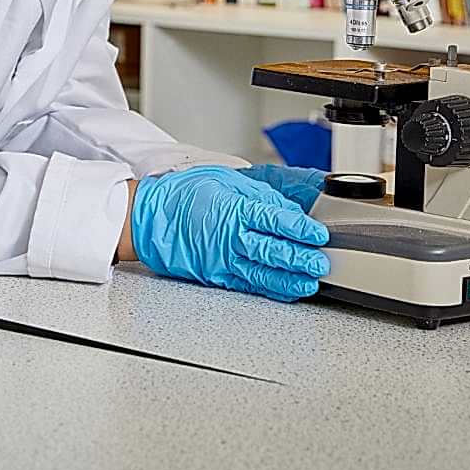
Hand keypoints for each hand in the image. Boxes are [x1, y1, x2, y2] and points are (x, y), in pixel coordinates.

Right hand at [130, 165, 329, 301]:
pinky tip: (288, 290)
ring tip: (311, 281)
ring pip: (263, 272)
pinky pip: (248, 284)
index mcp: (233, 208)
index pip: (275, 219)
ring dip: (291, 279)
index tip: (318, 234)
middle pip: (273, 250)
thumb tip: (286, 208)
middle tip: (321, 262)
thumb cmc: (182, 196)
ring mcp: (223, 259)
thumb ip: (257, 195)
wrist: (149, 218)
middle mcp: (230, 236)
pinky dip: (271, 288)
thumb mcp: (223, 180)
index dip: (300, 229)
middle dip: (301, 258)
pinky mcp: (216, 275)